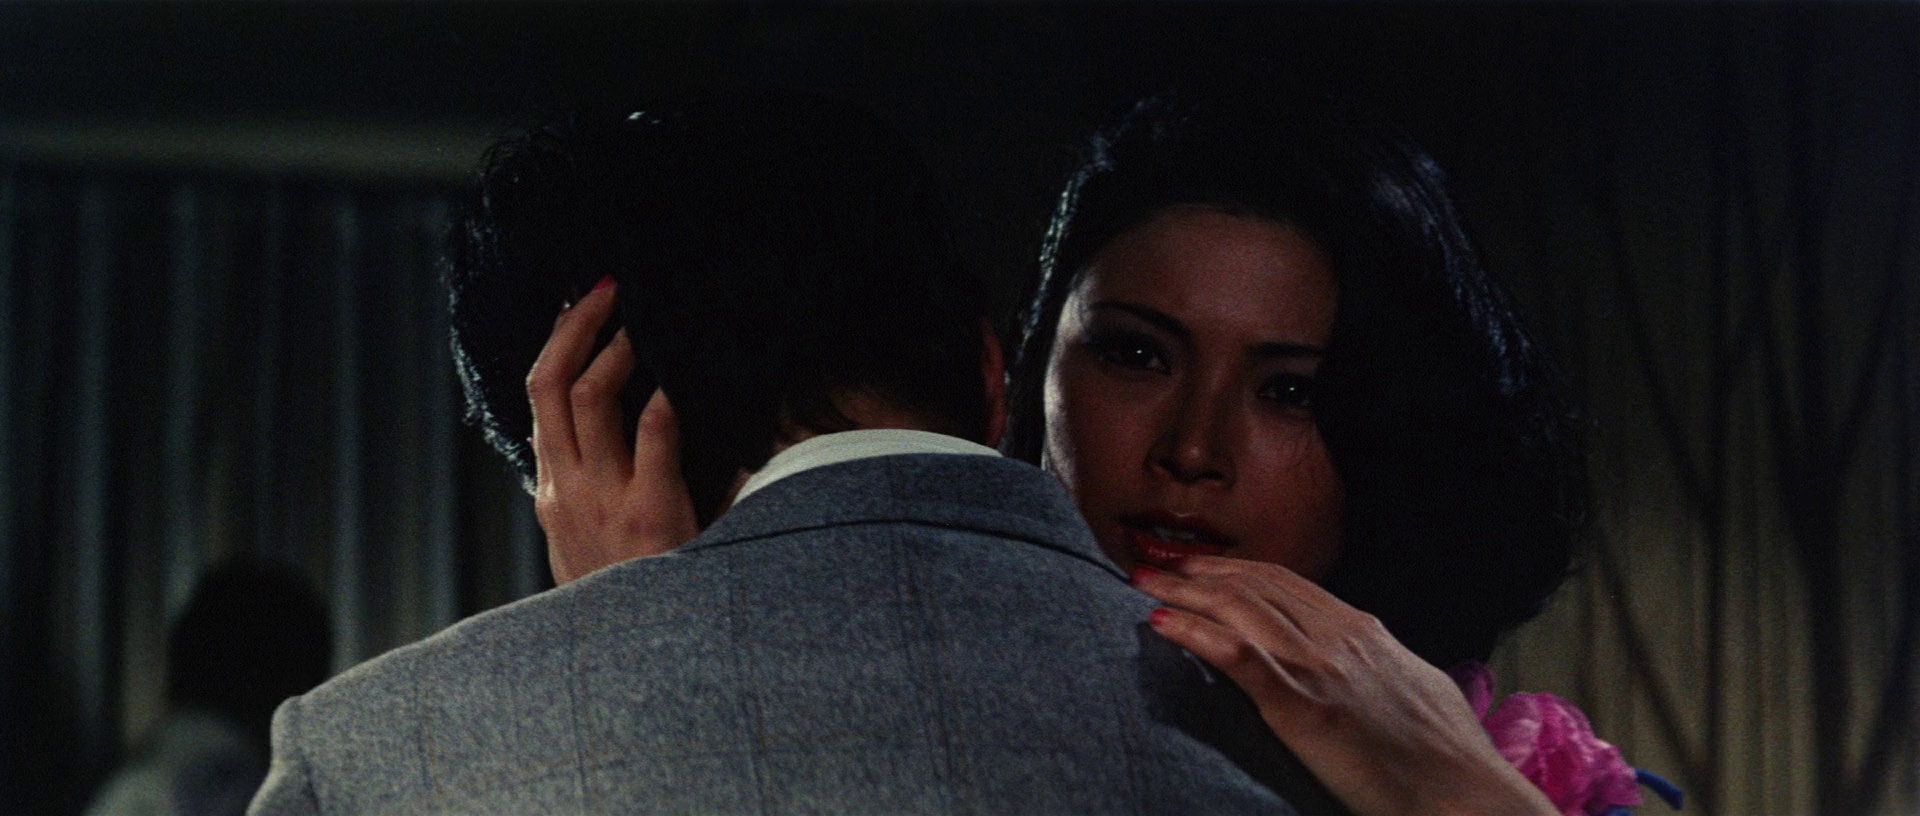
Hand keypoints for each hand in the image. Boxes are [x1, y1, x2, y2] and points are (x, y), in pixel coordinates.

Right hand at [525, 278, 698, 584]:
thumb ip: (595, 502)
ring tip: (645, 321)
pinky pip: (655, 434)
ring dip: (619, 347)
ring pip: (589, 397)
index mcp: (553, 495)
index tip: (579, 308)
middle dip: (577, 326)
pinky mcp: (649, 513)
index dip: (557, 348)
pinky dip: (668, 395)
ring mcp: (601, 500)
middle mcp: (566, 490)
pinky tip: (684, 373)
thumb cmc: (629, 605)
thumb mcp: (590, 555)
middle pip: (550, 384)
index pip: (541, 403)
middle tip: (608, 287)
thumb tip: (624, 448)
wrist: (635, 671)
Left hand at [1133, 557, 1556, 815]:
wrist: (1465, 794)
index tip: (1198, 563)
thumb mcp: (1413, 687)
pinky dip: (1193, 633)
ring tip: (1145, 582)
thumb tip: (1365, 656)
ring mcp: (1319, 668)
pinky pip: (1236, 657)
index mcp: (1361, 631)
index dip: (1234, 568)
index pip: (1284, 582)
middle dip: (1198, 571)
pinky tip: (1161, 623)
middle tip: (1154, 562)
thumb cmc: (1446, 755)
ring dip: (1183, 592)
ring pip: (1239, 609)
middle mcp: (1337, 637)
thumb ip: (1377, 664)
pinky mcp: (1302, 707)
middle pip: (1253, 586)